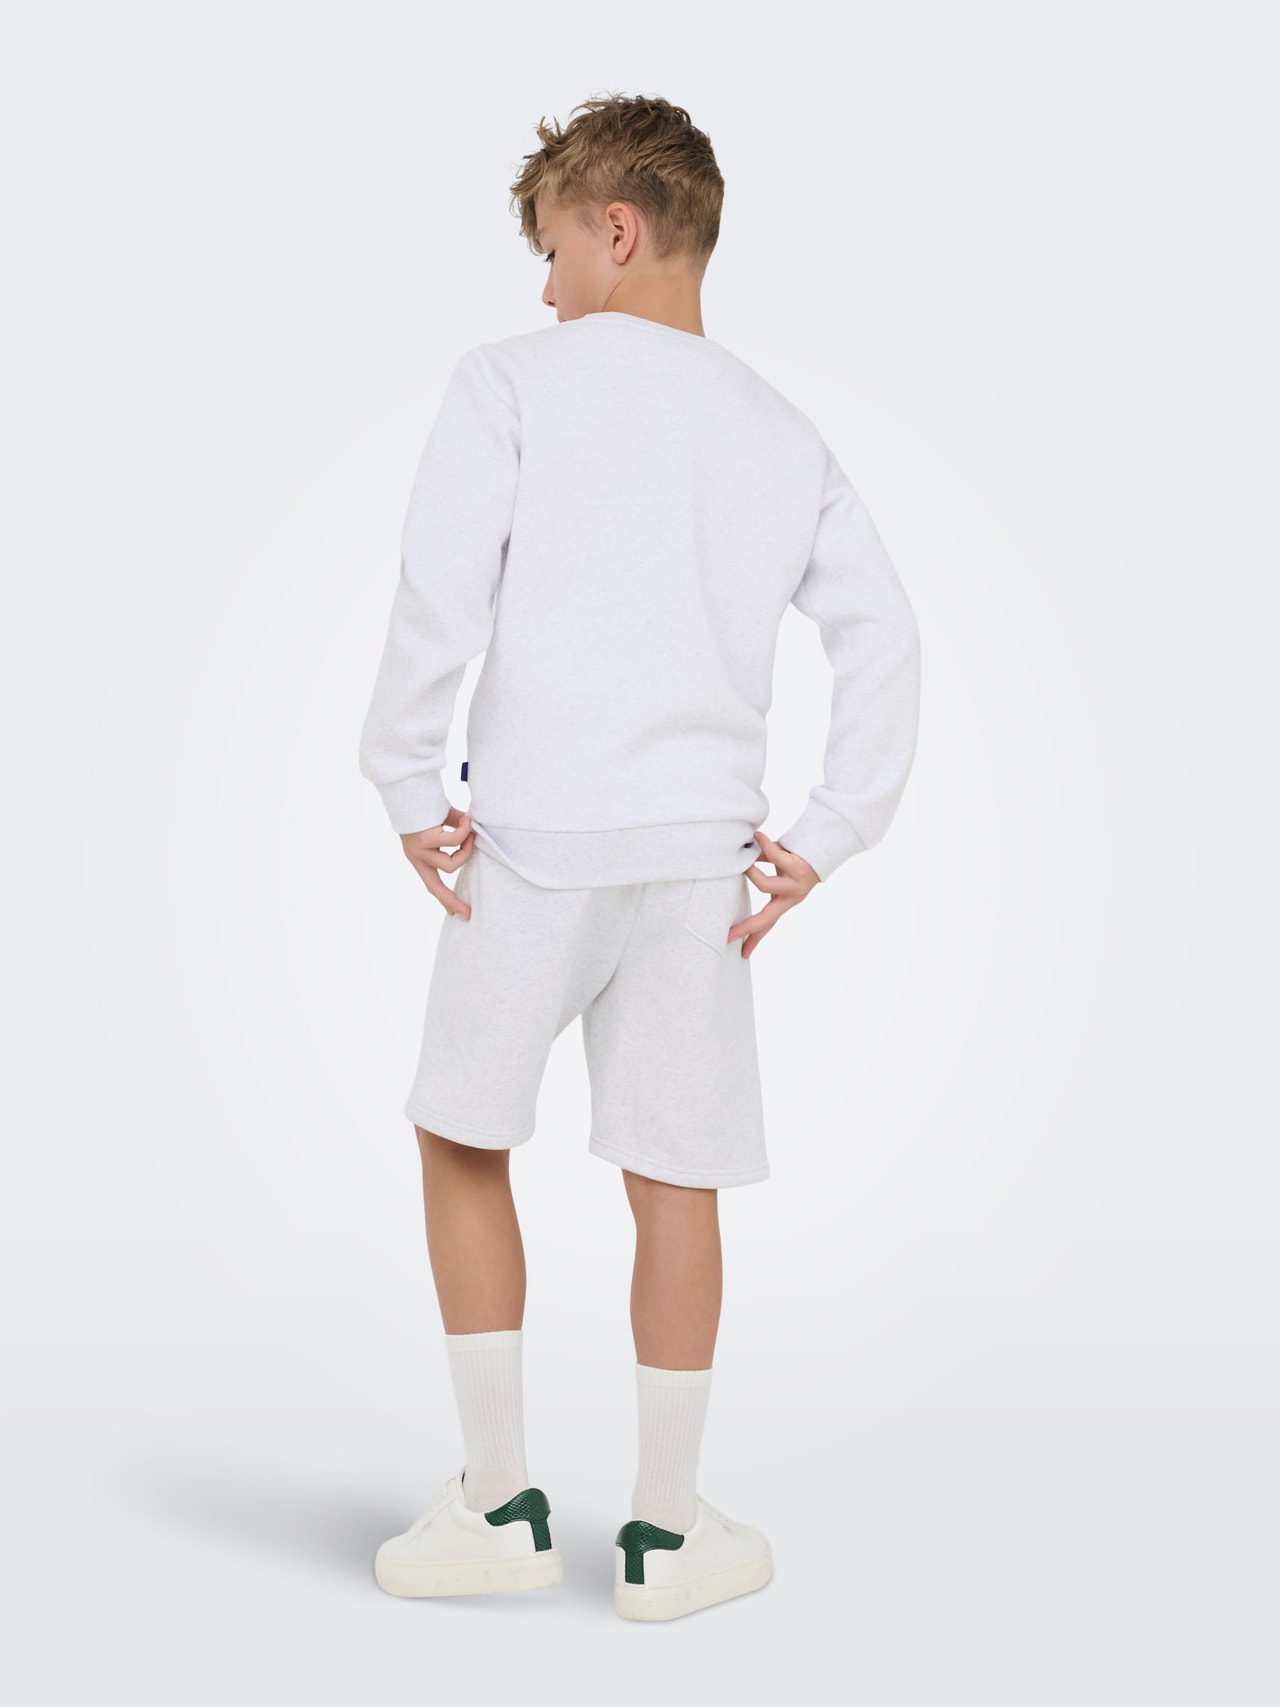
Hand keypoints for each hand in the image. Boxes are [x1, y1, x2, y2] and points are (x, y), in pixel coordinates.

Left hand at [400, 807, 474, 918]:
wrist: (409, 789)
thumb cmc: (426, 804)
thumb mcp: (442, 823)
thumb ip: (456, 832)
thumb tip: (475, 834)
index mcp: (419, 856)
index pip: (431, 883)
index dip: (444, 898)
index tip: (455, 913)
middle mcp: (416, 856)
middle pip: (434, 886)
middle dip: (451, 899)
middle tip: (467, 910)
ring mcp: (418, 849)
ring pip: (450, 865)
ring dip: (466, 849)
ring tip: (471, 831)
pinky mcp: (424, 838)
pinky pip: (453, 841)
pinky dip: (464, 831)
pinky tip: (467, 819)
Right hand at [727, 831, 819, 958]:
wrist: (822, 845)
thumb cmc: (795, 856)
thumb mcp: (776, 870)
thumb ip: (758, 869)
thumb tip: (736, 863)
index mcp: (784, 901)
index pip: (767, 924)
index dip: (755, 939)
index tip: (742, 954)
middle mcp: (790, 897)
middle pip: (767, 919)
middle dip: (747, 927)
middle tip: (729, 935)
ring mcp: (794, 884)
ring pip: (765, 885)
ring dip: (750, 872)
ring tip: (742, 862)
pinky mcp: (797, 868)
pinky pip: (775, 858)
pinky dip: (764, 846)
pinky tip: (757, 836)